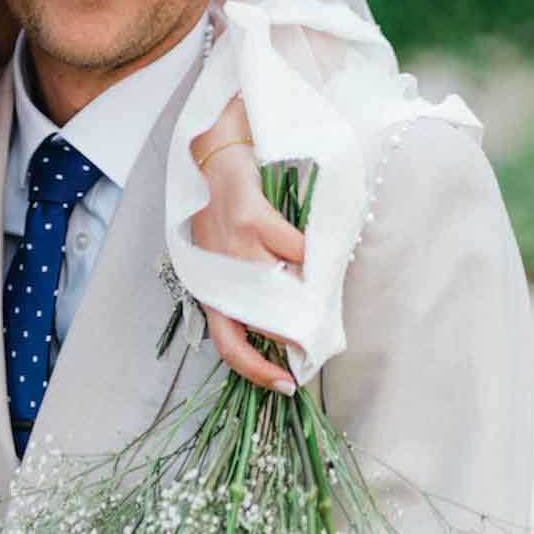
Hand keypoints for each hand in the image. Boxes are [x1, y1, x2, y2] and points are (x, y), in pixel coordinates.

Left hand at [192, 104, 303, 396]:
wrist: (211, 149)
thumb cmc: (222, 205)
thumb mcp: (223, 253)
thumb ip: (248, 284)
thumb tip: (292, 320)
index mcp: (208, 285)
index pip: (228, 345)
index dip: (256, 370)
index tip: (286, 384)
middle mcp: (215, 272)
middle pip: (261, 324)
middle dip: (295, 336)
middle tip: (320, 335)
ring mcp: (231, 247)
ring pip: (281, 291)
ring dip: (309, 296)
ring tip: (325, 293)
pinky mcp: (250, 219)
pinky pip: (295, 249)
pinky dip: (313, 255)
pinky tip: (320, 251)